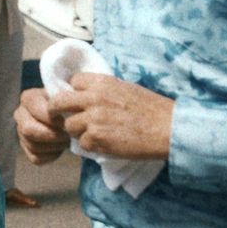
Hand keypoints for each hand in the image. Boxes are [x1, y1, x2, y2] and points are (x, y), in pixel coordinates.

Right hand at [14, 88, 69, 164]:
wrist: (65, 114)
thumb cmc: (67, 103)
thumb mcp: (67, 95)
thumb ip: (67, 99)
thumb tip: (71, 112)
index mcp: (28, 98)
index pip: (36, 110)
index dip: (52, 119)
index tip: (67, 122)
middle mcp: (20, 114)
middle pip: (28, 130)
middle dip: (51, 135)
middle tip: (68, 135)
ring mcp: (21, 132)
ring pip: (33, 145)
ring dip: (54, 146)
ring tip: (67, 141)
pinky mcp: (26, 148)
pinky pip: (36, 158)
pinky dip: (51, 156)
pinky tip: (60, 148)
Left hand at [48, 72, 173, 159]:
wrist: (168, 128)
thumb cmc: (153, 109)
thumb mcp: (126, 88)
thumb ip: (104, 90)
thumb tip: (87, 96)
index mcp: (102, 82)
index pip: (73, 81)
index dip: (73, 91)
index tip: (77, 99)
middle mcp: (93, 98)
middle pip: (58, 102)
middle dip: (58, 111)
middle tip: (61, 118)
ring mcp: (93, 119)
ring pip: (69, 126)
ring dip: (78, 132)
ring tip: (93, 134)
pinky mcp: (97, 139)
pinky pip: (82, 144)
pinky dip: (91, 146)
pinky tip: (105, 144)